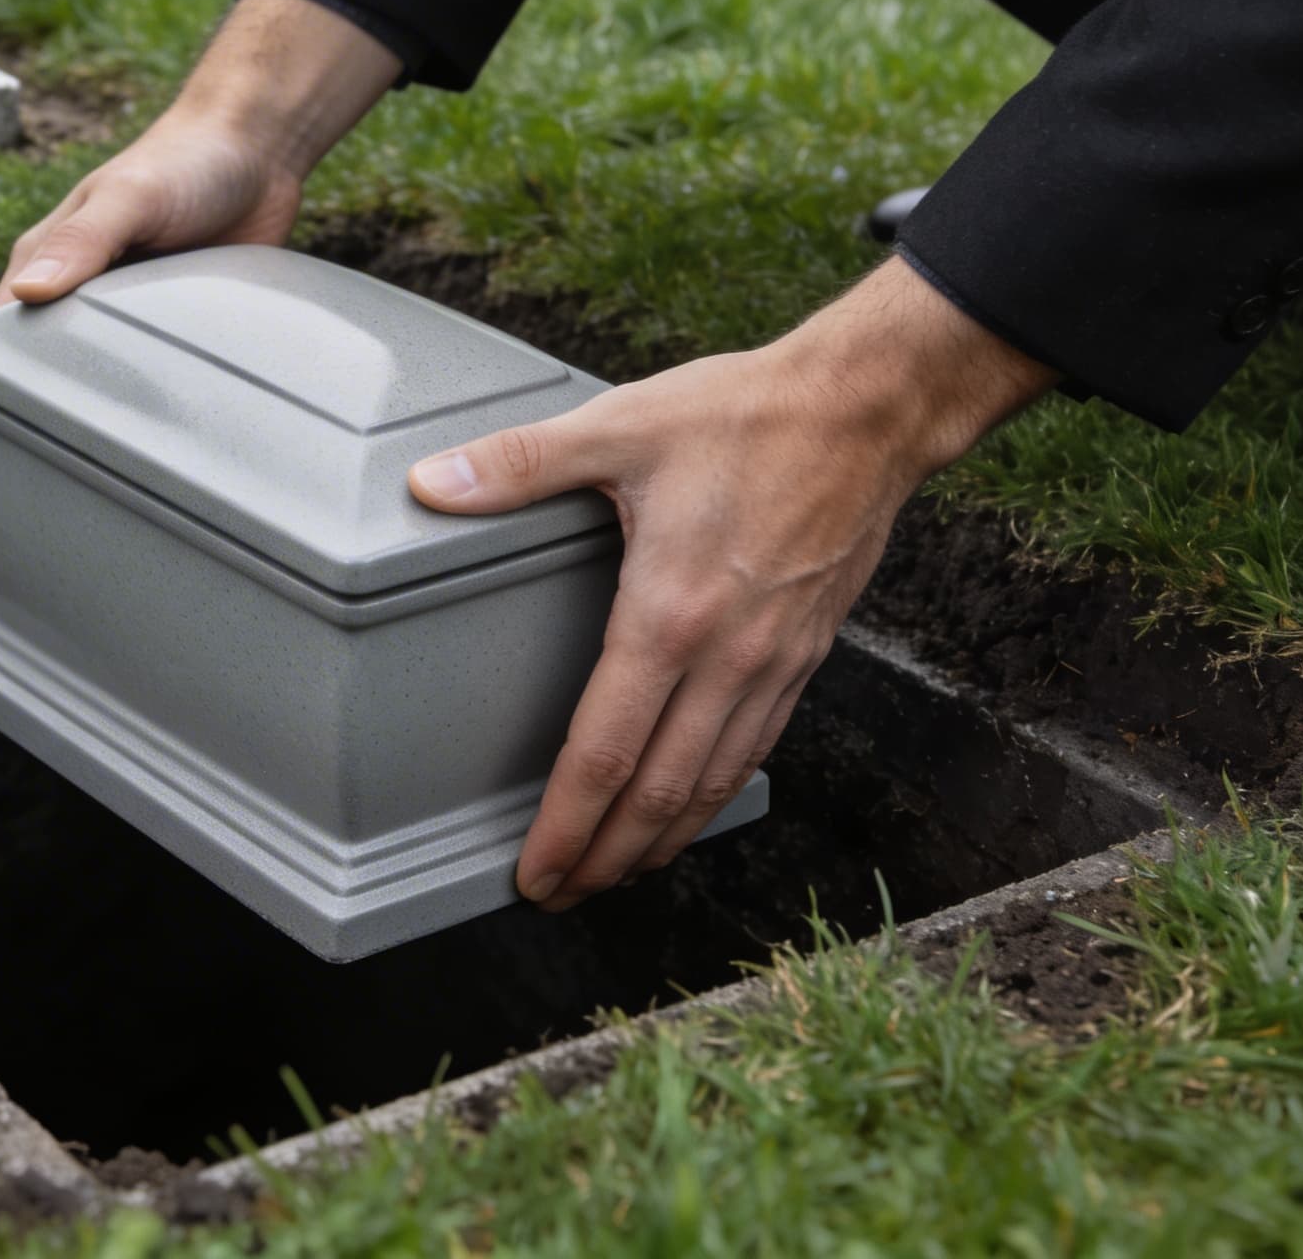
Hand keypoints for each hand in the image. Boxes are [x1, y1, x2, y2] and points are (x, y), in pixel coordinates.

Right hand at [0, 0, 402, 519]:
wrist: (255, 149)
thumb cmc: (178, 161)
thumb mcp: (127, 196)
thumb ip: (82, 242)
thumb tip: (24, 292)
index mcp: (40, 281)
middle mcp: (75, 316)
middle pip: (30, 405)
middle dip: (11, 470)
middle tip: (5, 546)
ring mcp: (126, 336)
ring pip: (92, 414)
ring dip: (79, 466)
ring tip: (74, 540)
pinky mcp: (178, 345)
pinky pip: (155, 404)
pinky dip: (145, 445)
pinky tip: (154, 494)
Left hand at [407, 258, 1056, 909]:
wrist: (869, 408)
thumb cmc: (748, 414)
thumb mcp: (621, 425)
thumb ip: (522, 463)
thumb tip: (433, 482)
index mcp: (669, 613)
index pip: (607, 752)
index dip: (567, 825)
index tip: (536, 872)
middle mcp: (727, 655)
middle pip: (661, 791)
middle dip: (607, 856)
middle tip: (563, 895)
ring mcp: (774, 661)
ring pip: (714, 781)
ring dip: (662, 839)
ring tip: (618, 872)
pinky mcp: (806, 652)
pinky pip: (756, 746)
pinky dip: (717, 793)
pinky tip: (693, 805)